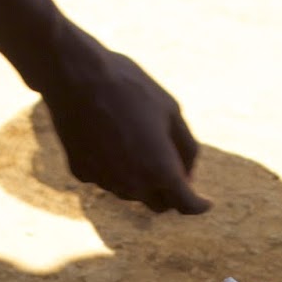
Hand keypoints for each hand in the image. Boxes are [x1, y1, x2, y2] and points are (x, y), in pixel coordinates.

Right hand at [40, 36, 210, 214]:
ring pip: (131, 193)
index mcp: (161, 171)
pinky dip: (113, 168)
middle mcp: (133, 185)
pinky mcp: (81, 173)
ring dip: (141, 179)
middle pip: (159, 204)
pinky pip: (105, 178)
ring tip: (136, 139)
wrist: (75, 76)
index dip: (199, 205)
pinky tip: (108, 137)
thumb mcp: (171, 110)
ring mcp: (104, 182)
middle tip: (173, 168)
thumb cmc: (130, 88)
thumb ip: (186, 148)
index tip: (205, 202)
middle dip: (170, 192)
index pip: (187, 204)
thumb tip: (189, 175)